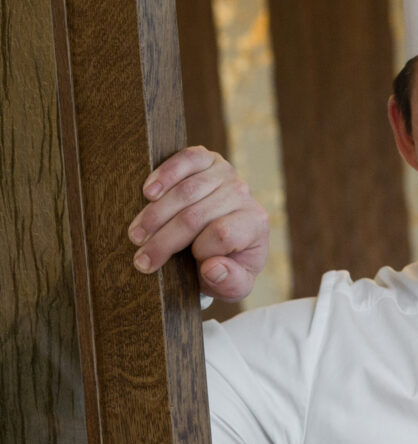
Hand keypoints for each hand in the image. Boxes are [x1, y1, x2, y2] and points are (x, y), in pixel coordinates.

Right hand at [127, 147, 269, 299]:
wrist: (222, 235)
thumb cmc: (227, 262)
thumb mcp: (235, 284)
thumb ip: (231, 283)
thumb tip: (213, 268)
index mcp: (255, 224)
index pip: (223, 234)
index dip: (200, 251)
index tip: (181, 268)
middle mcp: (243, 195)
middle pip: (197, 215)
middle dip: (164, 240)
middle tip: (140, 260)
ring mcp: (226, 173)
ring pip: (185, 191)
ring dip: (155, 215)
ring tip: (136, 236)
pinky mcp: (208, 158)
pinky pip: (187, 159)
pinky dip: (164, 174)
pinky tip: (147, 193)